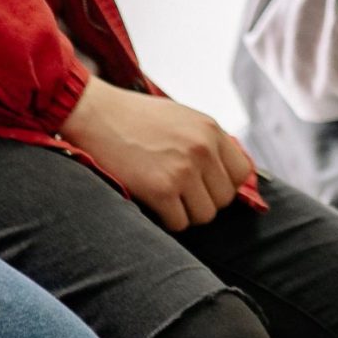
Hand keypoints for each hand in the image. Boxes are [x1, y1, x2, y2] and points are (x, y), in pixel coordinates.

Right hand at [60, 78, 253, 231]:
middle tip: (180, 194)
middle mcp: (203, 149)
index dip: (225, 184)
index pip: (242, 172)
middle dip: (204, 201)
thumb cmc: (134, 118)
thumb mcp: (182, 118)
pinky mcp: (161, 189)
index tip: (207, 186)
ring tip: (166, 198)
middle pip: (224, 198)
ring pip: (204, 215)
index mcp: (211, 129)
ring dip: (186, 213)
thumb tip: (226, 176)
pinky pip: (179, 222)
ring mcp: (183, 170)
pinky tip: (152, 203)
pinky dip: (166, 220)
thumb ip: (207, 142)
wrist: (95, 114)